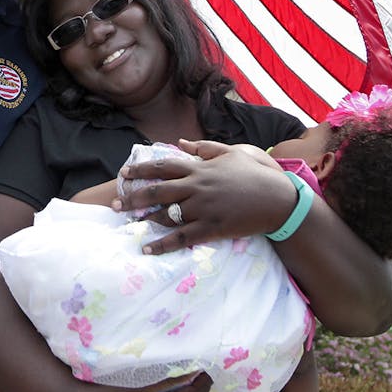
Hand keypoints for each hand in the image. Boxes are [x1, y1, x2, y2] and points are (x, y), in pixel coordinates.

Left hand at [114, 139, 293, 253]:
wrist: (278, 199)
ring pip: (166, 214)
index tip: (124, 172)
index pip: (163, 166)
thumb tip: (182, 142)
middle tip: (114, 202)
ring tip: (126, 223)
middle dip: (133, 196)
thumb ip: (204, 147)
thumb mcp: (231, 152)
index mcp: (199, 168)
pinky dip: (162, 244)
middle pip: (157, 191)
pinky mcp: (211, 228)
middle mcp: (197, 187)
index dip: (142, 169)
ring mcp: (203, 208)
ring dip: (144, 219)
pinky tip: (146, 249)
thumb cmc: (255, 174)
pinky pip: (181, 237)